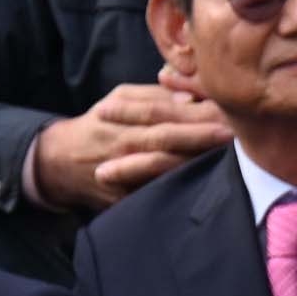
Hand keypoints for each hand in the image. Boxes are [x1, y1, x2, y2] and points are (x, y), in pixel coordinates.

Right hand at [29, 78, 230, 212]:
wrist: (61, 162)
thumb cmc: (102, 124)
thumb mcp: (119, 99)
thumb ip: (154, 96)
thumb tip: (190, 96)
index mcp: (123, 116)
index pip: (162, 111)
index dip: (194, 111)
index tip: (225, 108)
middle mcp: (123, 145)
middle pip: (166, 139)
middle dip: (201, 136)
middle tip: (235, 133)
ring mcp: (123, 174)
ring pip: (163, 167)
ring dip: (194, 162)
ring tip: (227, 158)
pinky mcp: (123, 199)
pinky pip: (155, 193)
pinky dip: (179, 188)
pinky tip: (205, 186)